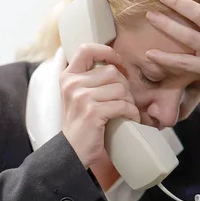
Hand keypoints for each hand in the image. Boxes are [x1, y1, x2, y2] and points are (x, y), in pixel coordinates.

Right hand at [60, 44, 139, 167]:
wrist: (72, 151)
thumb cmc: (81, 123)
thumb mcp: (78, 96)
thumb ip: (89, 78)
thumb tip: (115, 62)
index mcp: (68, 77)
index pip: (87, 49)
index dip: (106, 52)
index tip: (117, 63)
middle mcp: (72, 84)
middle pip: (112, 71)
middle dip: (124, 86)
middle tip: (125, 99)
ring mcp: (81, 97)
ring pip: (120, 88)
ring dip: (129, 101)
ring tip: (127, 110)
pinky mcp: (93, 112)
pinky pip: (123, 104)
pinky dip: (131, 112)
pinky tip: (130, 118)